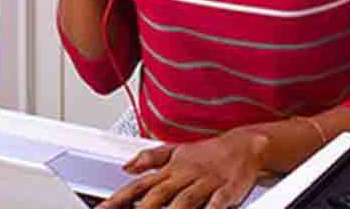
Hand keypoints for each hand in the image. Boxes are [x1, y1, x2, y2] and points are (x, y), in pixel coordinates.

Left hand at [100, 128, 267, 208]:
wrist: (245, 147)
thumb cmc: (209, 154)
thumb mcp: (177, 152)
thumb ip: (151, 158)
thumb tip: (126, 166)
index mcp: (172, 169)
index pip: (141, 185)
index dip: (121, 197)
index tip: (104, 208)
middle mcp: (185, 176)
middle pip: (159, 194)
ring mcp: (205, 183)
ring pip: (185, 200)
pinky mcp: (227, 190)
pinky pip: (217, 203)